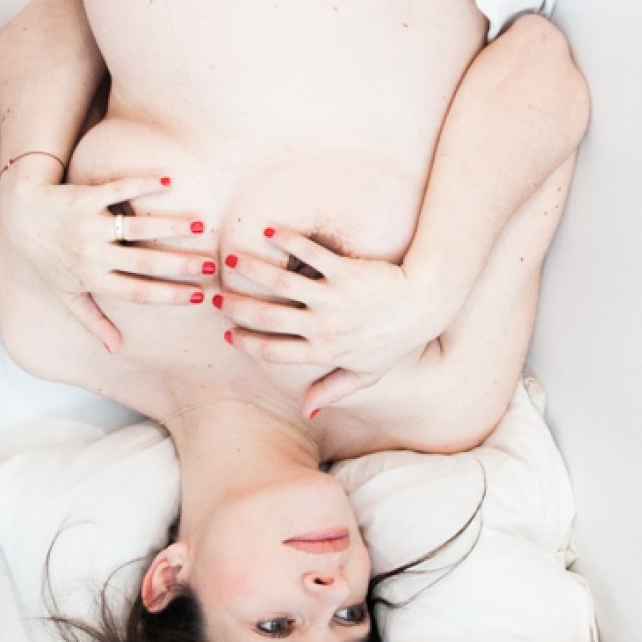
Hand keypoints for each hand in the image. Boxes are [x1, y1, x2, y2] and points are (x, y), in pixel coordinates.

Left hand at [0, 169, 214, 351]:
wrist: (20, 215)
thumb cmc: (46, 258)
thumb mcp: (66, 294)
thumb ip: (92, 320)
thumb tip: (115, 348)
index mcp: (92, 280)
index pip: (137, 292)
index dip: (168, 295)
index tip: (198, 296)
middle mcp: (91, 254)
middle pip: (142, 262)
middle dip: (178, 264)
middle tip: (210, 264)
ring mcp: (87, 225)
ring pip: (134, 227)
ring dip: (168, 225)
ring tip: (198, 223)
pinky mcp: (83, 198)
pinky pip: (115, 191)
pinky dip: (140, 185)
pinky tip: (166, 182)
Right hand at [215, 228, 443, 416]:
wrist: (425, 304)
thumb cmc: (395, 341)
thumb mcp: (367, 373)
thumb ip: (334, 390)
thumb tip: (306, 410)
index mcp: (325, 352)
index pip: (275, 351)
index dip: (248, 343)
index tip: (230, 334)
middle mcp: (324, 326)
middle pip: (269, 316)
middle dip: (238, 306)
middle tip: (217, 297)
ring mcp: (334, 298)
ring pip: (282, 283)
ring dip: (253, 269)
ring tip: (231, 258)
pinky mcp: (346, 271)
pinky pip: (311, 254)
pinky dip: (290, 241)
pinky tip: (271, 231)